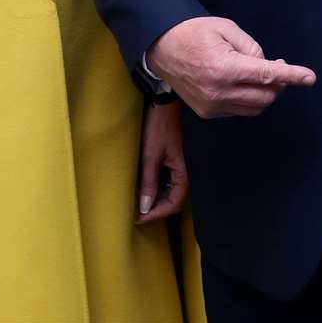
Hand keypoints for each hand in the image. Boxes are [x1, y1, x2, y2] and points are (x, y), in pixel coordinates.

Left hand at [137, 102, 186, 223]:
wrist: (164, 103)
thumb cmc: (159, 126)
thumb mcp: (151, 155)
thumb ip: (148, 182)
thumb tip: (144, 206)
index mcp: (183, 172)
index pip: (174, 203)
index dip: (157, 214)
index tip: (139, 219)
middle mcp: (185, 171)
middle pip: (174, 200)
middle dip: (156, 209)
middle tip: (137, 214)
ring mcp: (180, 165)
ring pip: (170, 191)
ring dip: (156, 199)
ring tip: (138, 203)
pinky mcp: (174, 159)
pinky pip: (168, 180)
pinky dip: (157, 188)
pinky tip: (144, 188)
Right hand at [148, 17, 315, 118]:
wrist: (162, 47)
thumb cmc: (194, 33)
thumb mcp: (227, 29)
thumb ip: (252, 48)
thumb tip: (269, 67)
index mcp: (225, 68)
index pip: (268, 76)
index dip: (292, 77)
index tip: (309, 78)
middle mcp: (219, 92)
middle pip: (266, 96)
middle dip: (279, 84)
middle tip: (279, 68)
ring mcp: (212, 106)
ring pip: (255, 107)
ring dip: (265, 93)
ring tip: (258, 75)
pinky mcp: (207, 112)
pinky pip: (240, 110)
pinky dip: (248, 99)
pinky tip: (242, 84)